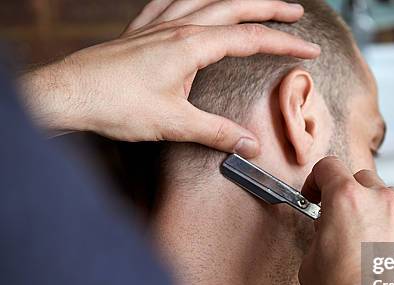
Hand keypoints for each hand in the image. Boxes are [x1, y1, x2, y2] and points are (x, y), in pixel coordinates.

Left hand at [19, 0, 319, 157]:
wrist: (69, 96)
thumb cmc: (116, 106)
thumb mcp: (175, 124)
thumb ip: (217, 133)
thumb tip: (250, 145)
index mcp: (191, 46)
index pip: (250, 39)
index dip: (284, 43)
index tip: (308, 49)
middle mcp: (177, 28)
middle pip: (234, 8)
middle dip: (269, 9)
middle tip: (295, 13)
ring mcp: (156, 25)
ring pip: (206, 0)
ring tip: (255, 1)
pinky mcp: (139, 31)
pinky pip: (169, 2)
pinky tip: (192, 0)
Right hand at [299, 157, 393, 284]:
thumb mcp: (311, 263)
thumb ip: (320, 234)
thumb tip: (327, 232)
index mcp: (346, 199)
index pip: (329, 167)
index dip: (316, 180)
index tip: (315, 195)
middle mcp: (380, 202)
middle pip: (361, 179)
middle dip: (347, 193)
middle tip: (336, 218)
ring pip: (386, 198)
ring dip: (372, 209)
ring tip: (360, 239)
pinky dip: (390, 230)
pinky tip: (378, 256)